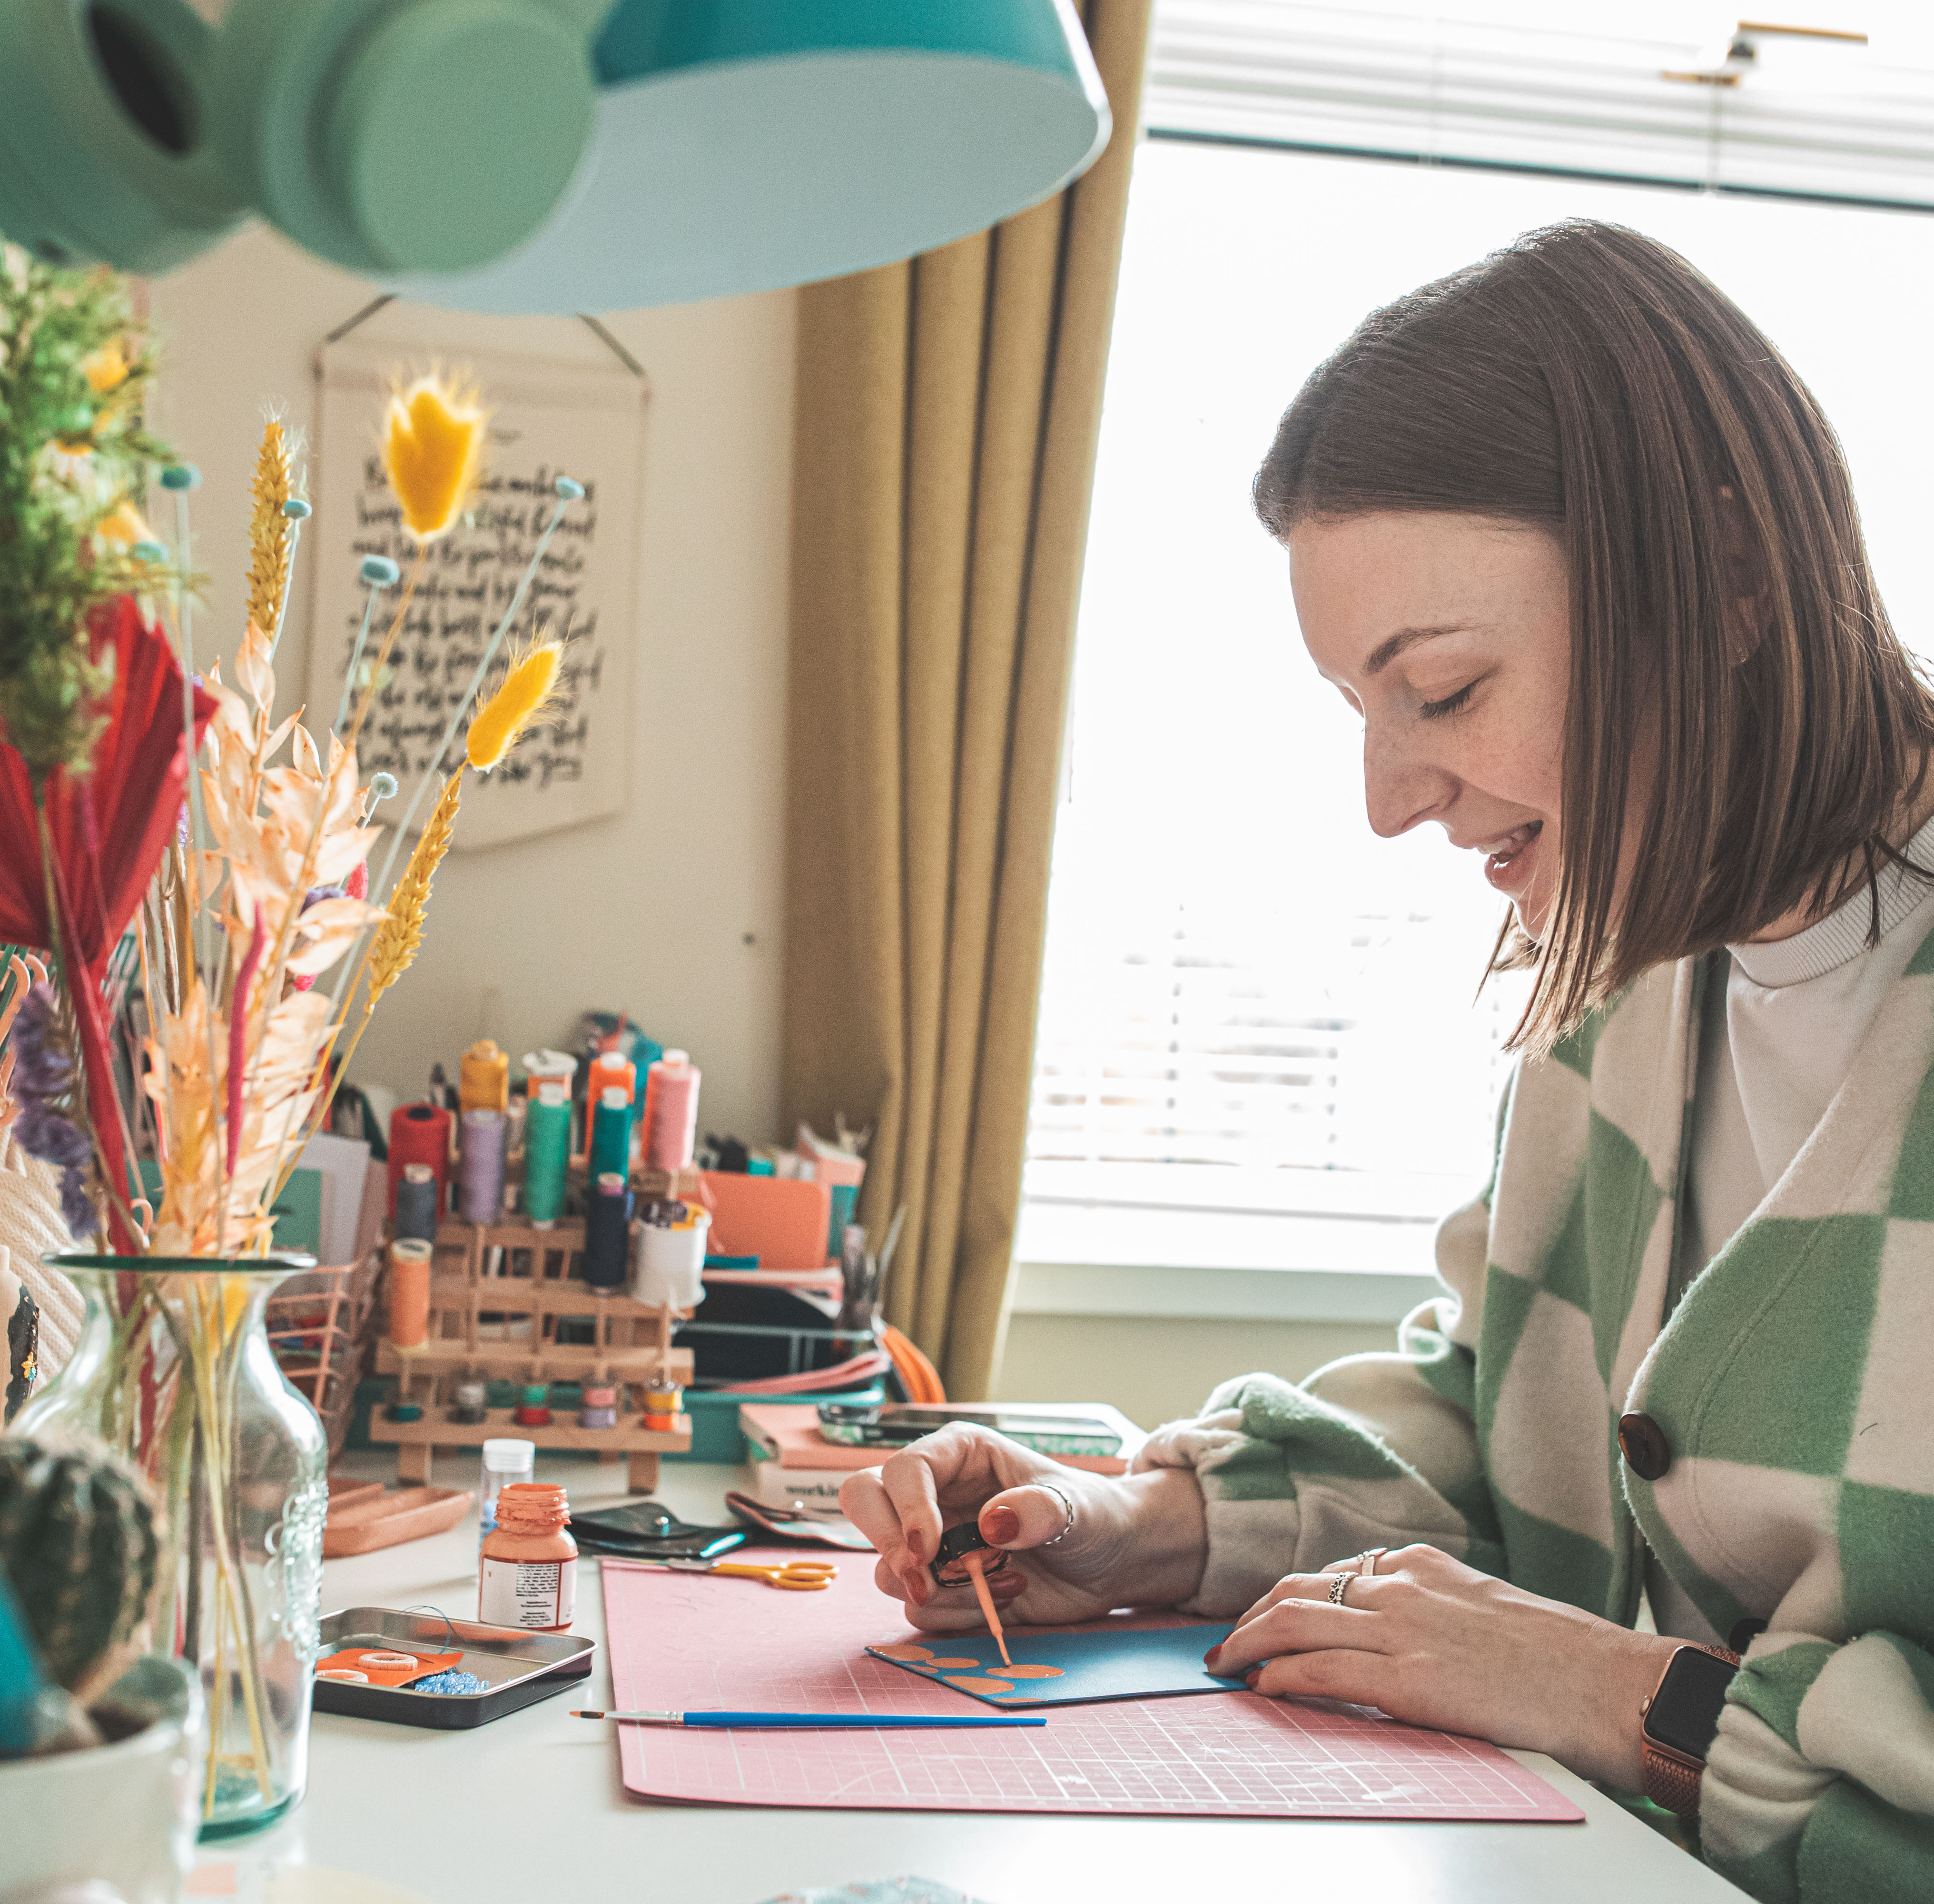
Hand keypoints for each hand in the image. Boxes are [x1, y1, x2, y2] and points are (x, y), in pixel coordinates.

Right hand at [839, 1423, 1204, 1631]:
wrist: (1111, 1563)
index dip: (906, 1507)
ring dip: (936, 1590)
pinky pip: (918, 1608)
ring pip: (885, 1565)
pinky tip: (1004, 1599)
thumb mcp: (1076, 1507)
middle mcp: (935, 1493)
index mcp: (960, 1454)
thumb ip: (1038, 1510)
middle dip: (883, 1542)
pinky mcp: (943, 1585)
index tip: (926, 1548)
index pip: (904, 1468)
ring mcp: (933, 1541)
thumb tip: (993, 1523)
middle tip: (921, 1577)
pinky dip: (955, 1615)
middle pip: (863, 1498)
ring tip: (1001, 1584)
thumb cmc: (1093, 1515)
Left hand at [1207, 1543, 1676, 1788]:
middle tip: (1223, 1642)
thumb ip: (1430, 1602)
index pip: (1331, 1576)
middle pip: (1298, 1592)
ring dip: (1249, 1645)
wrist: (1607, 1682)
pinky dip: (1282, 1676)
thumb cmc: (1558, 1655)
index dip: (1286, 1598)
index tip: (1261, 1618)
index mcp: (1421, 1565)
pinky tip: (1261, 1687)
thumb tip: (1388, 1622)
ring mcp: (1402, 1631)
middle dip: (1251, 1617)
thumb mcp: (1481, 1603)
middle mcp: (1402, 1587)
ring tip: (1225, 1665)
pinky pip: (1323, 1672)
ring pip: (1296, 1624)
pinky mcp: (1409, 1681)